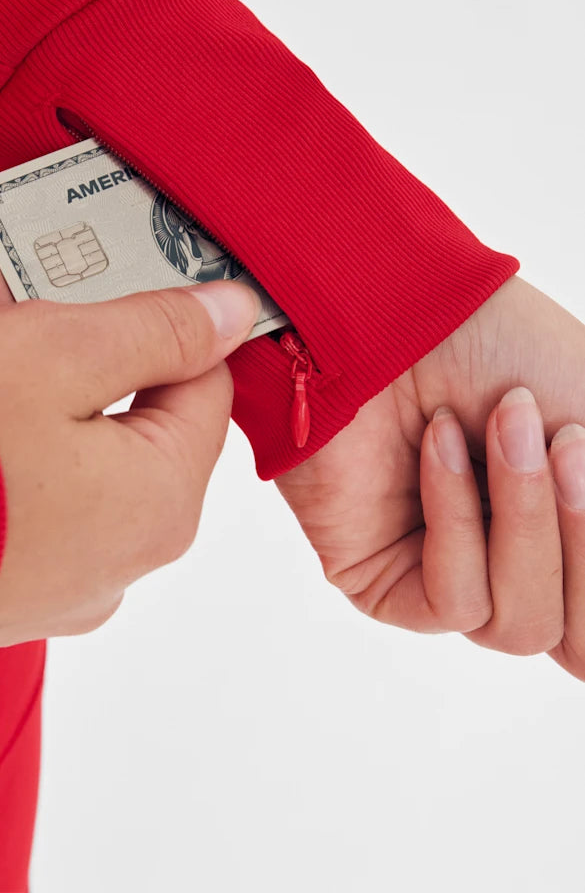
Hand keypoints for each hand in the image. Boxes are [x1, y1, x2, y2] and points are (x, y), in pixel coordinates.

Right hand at [0, 182, 259, 648]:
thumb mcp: (65, 352)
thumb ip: (162, 329)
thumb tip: (238, 313)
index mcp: (159, 499)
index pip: (193, 382)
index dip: (144, 306)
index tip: (93, 254)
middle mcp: (109, 547)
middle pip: (80, 388)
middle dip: (1, 293)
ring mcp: (37, 565)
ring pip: (13, 415)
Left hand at [277, 277, 584, 678]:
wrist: (397, 308)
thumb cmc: (498, 346)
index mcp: (566, 537)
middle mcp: (515, 569)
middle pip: (579, 641)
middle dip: (579, 531)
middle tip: (564, 438)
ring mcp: (451, 579)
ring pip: (521, 627)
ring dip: (523, 519)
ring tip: (501, 426)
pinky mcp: (385, 582)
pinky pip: (452, 601)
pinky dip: (458, 521)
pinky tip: (438, 446)